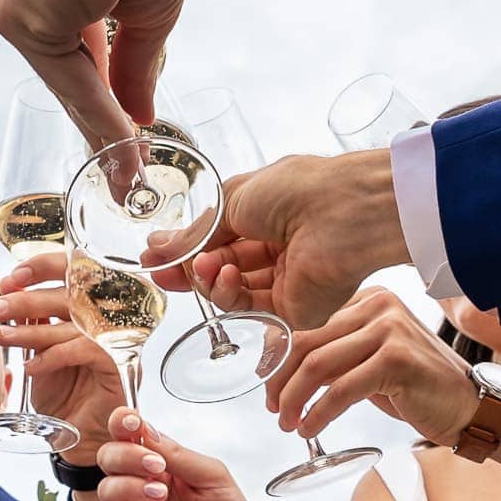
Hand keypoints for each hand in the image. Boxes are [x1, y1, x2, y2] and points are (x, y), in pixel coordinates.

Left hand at [0, 0, 198, 147]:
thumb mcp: (146, 6)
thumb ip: (133, 66)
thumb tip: (140, 118)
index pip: (68, 45)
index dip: (99, 94)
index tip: (123, 138)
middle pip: (61, 64)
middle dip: (99, 111)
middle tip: (125, 165)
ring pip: (64, 75)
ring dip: (101, 120)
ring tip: (129, 166)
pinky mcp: (18, 16)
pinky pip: (70, 79)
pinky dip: (101, 113)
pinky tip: (127, 144)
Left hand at [0, 247, 121, 455]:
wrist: (82, 439)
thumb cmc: (63, 395)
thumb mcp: (39, 351)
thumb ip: (31, 320)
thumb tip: (8, 287)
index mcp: (93, 308)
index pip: (74, 269)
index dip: (43, 266)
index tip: (9, 279)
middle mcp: (110, 320)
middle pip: (71, 293)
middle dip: (26, 299)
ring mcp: (119, 341)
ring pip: (74, 322)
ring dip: (32, 330)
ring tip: (2, 337)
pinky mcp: (121, 365)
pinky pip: (85, 349)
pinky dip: (53, 356)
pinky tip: (31, 368)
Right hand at [95, 407, 282, 500]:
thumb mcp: (212, 474)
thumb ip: (178, 453)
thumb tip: (145, 430)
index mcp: (160, 462)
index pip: (128, 436)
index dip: (122, 424)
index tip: (130, 423)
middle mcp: (142, 484)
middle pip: (109, 458)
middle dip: (126, 456)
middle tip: (156, 467)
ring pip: (106, 490)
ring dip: (129, 487)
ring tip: (159, 497)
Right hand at [159, 153, 409, 335]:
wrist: (346, 212)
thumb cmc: (300, 190)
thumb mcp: (234, 199)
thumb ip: (198, 230)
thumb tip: (160, 244)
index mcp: (269, 215)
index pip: (220, 239)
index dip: (187, 248)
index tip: (154, 255)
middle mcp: (278, 249)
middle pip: (222, 268)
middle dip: (189, 268)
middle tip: (159, 270)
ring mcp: (286, 281)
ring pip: (231, 291)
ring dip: (208, 278)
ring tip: (204, 264)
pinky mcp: (295, 310)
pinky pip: (249, 308)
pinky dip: (229, 292)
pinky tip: (226, 274)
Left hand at [265, 289, 477, 447]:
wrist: (471, 408)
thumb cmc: (419, 389)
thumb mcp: (371, 364)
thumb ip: (336, 358)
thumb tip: (285, 373)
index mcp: (370, 300)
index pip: (308, 327)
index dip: (281, 362)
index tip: (272, 391)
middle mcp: (379, 305)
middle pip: (307, 343)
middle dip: (281, 381)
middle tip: (274, 410)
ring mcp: (389, 330)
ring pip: (318, 365)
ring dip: (295, 399)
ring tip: (289, 423)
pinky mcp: (397, 360)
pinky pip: (341, 389)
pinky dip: (319, 412)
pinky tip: (310, 428)